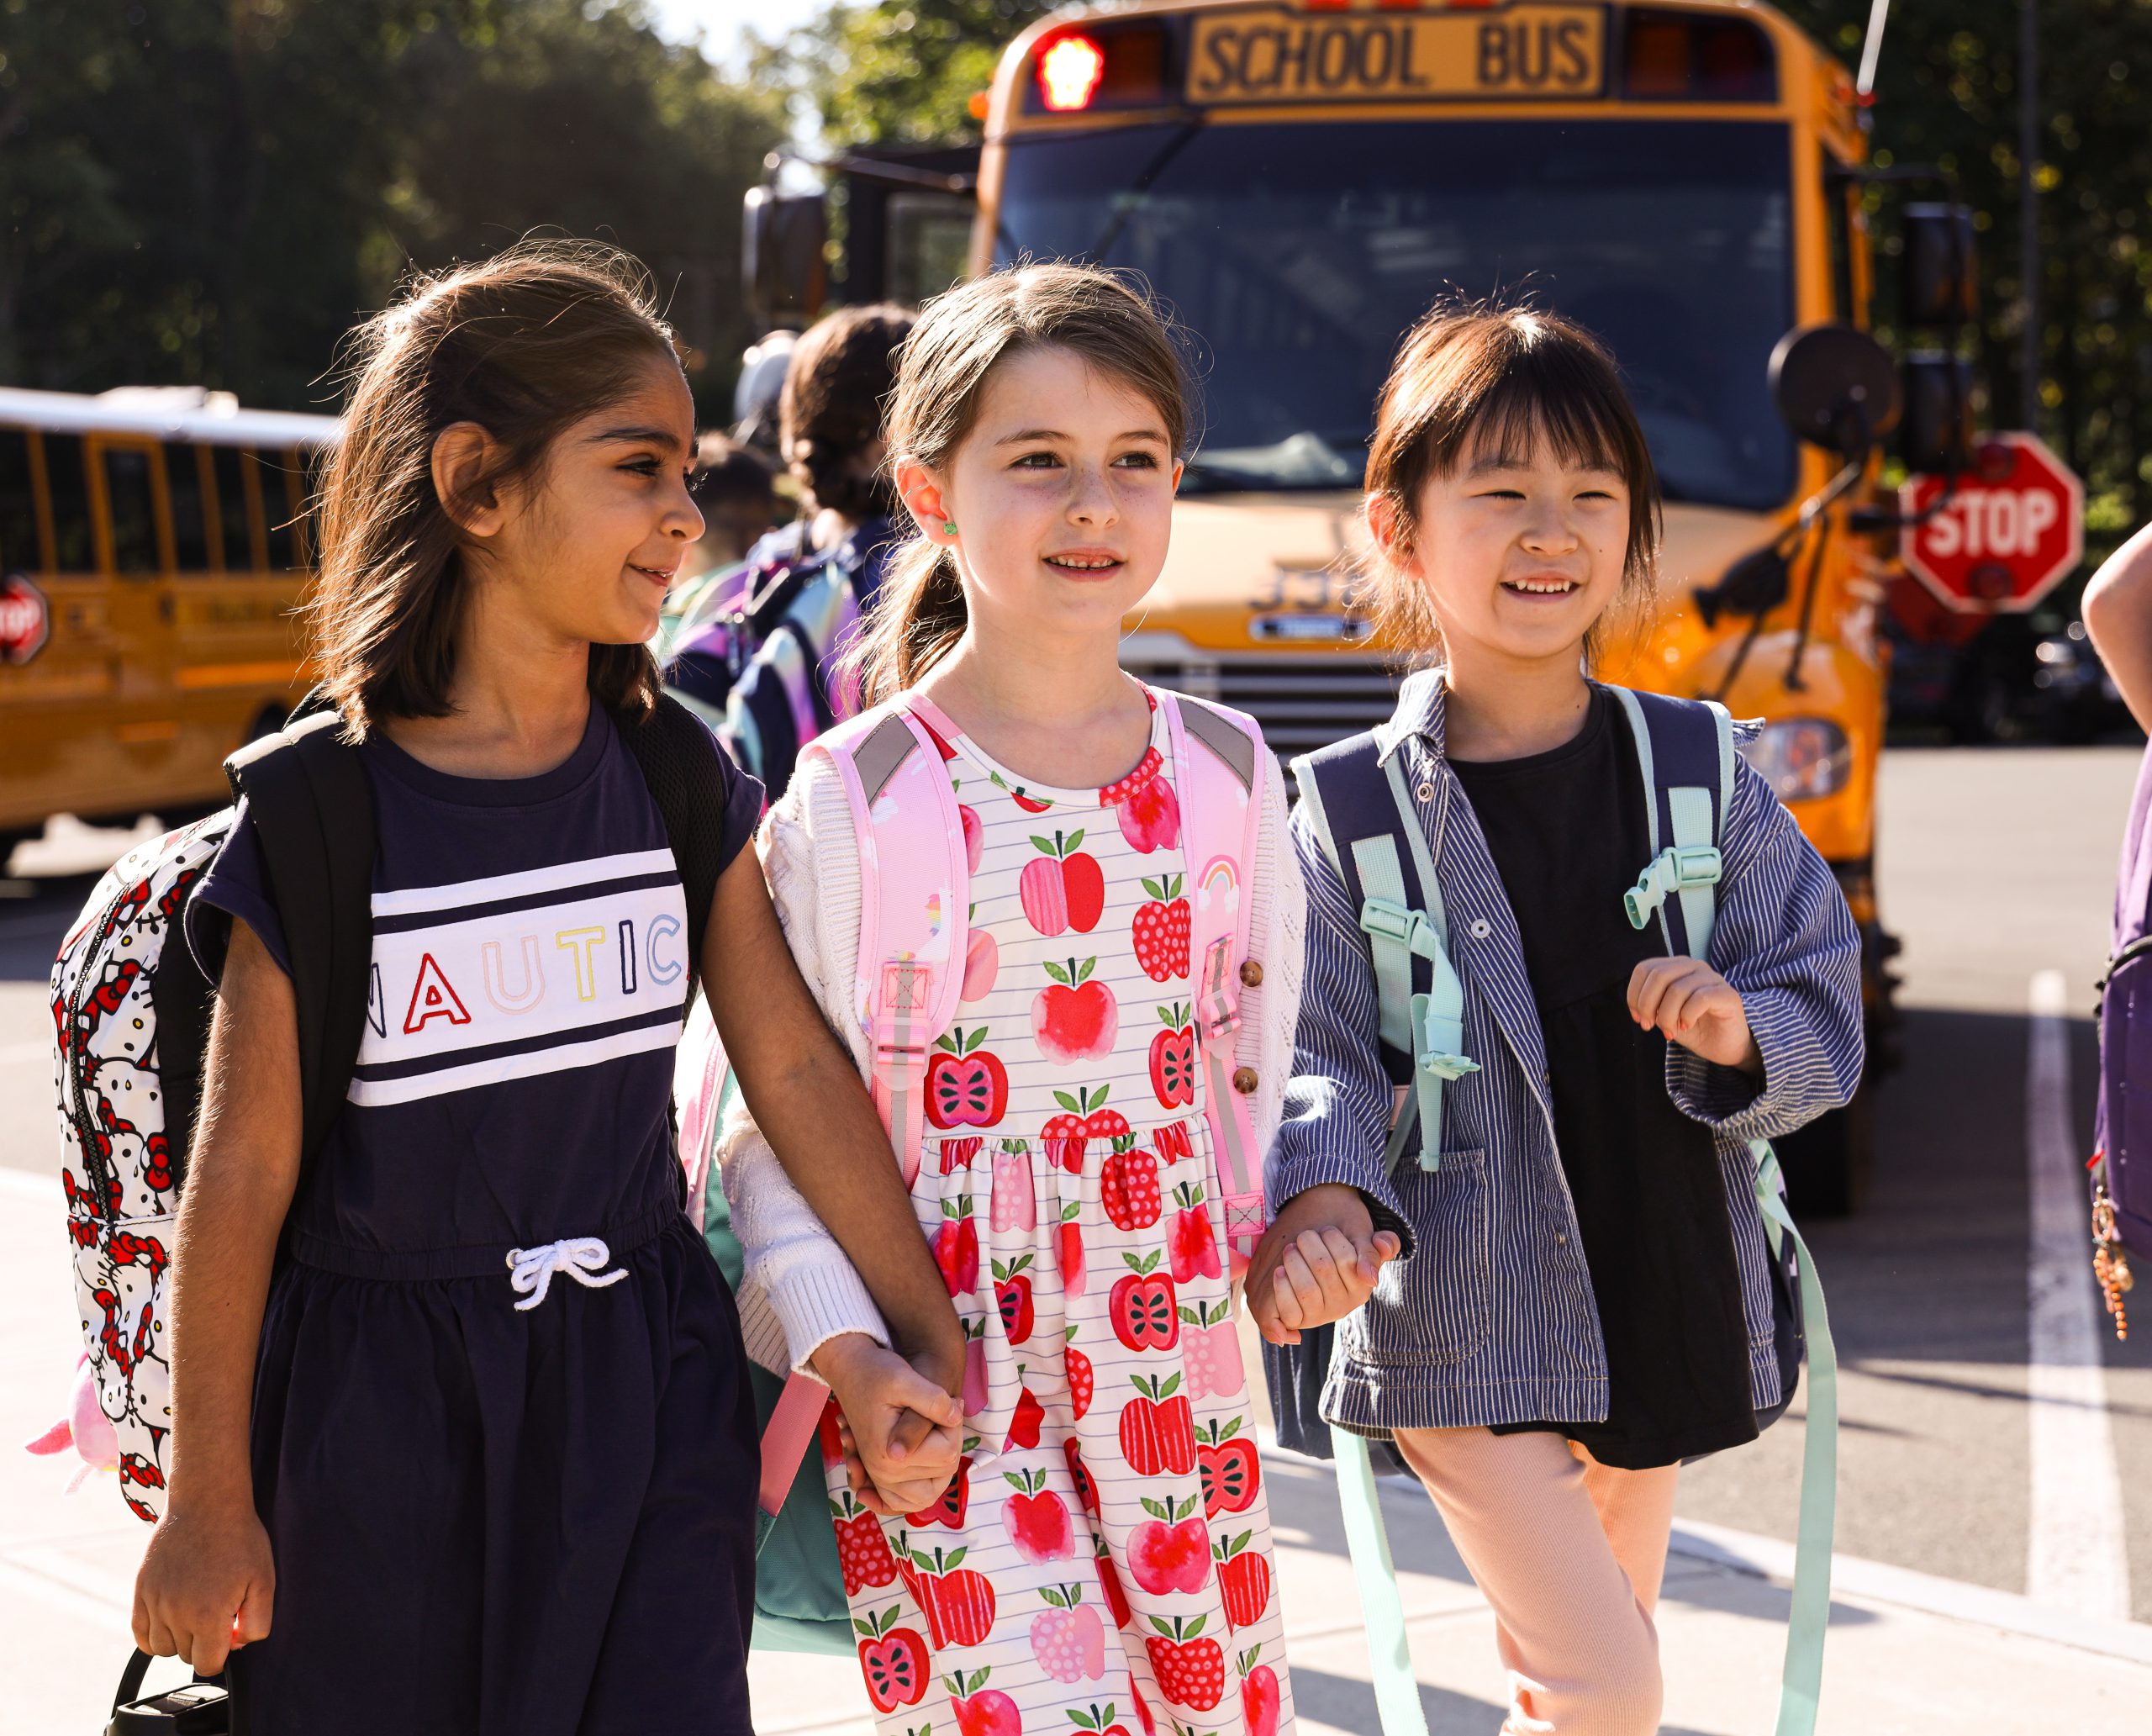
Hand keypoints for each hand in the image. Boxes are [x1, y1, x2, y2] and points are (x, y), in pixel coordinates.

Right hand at [133, 1496, 273, 1675]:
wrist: (207, 1504)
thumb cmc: (240, 1540)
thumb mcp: (264, 1581)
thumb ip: (256, 1622)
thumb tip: (236, 1644)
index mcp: (208, 1616)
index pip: (208, 1665)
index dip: (222, 1654)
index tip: (229, 1634)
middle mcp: (176, 1614)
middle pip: (186, 1655)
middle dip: (204, 1643)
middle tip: (218, 1613)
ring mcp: (154, 1602)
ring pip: (162, 1647)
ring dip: (179, 1639)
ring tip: (197, 1611)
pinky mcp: (140, 1591)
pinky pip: (139, 1634)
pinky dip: (153, 1635)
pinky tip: (170, 1620)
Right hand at [811, 1333, 963, 1516]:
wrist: (850, 1373)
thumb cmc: (875, 1373)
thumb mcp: (905, 1378)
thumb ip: (934, 1400)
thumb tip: (956, 1417)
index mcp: (891, 1453)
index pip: (948, 1453)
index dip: (954, 1425)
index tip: (944, 1403)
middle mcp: (884, 1473)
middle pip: (943, 1472)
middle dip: (950, 1442)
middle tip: (940, 1415)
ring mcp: (881, 1478)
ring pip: (930, 1493)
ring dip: (940, 1468)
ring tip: (935, 1436)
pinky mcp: (880, 1476)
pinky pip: (906, 1502)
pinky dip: (920, 1490)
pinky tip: (927, 1467)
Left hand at [1245, 1183, 1400, 1346]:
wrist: (1307, 1257)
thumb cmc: (1336, 1245)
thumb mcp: (1361, 1239)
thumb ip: (1379, 1248)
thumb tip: (1370, 1278)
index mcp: (1361, 1287)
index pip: (1347, 1260)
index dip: (1332, 1238)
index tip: (1326, 1230)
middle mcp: (1343, 1305)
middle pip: (1323, 1270)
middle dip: (1310, 1245)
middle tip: (1304, 1236)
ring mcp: (1320, 1315)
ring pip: (1306, 1290)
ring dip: (1294, 1262)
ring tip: (1290, 1249)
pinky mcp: (1298, 1321)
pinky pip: (1290, 1311)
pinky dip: (1282, 1288)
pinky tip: (1279, 1271)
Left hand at [1627, 957, 1760, 1072]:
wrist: (1724, 1046)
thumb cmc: (1693, 1028)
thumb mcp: (1664, 1014)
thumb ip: (1650, 1003)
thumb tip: (1636, 1005)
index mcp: (1676, 967)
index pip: (1645, 968)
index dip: (1634, 994)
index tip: (1637, 1017)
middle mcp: (1694, 967)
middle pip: (1659, 975)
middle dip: (1647, 1005)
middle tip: (1649, 1026)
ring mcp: (1713, 978)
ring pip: (1677, 989)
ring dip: (1667, 1016)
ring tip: (1670, 1032)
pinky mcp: (1728, 994)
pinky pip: (1700, 999)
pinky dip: (1687, 1016)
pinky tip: (1687, 1026)